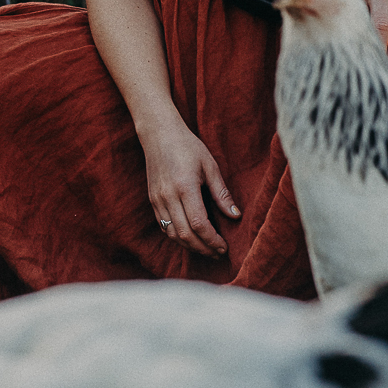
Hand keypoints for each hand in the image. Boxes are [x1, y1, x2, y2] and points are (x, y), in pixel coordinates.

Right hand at [139, 112, 239, 256]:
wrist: (158, 134)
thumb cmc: (188, 146)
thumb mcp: (210, 166)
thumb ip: (221, 193)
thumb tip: (235, 216)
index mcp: (185, 187)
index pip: (199, 224)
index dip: (212, 240)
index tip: (224, 247)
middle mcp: (168, 196)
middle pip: (185, 234)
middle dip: (203, 248)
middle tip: (218, 253)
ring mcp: (157, 200)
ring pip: (172, 234)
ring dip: (190, 246)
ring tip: (206, 249)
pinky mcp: (152, 200)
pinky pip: (164, 226)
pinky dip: (178, 236)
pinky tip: (191, 237)